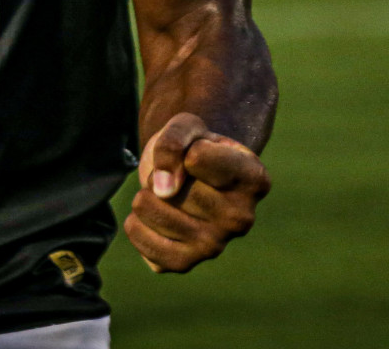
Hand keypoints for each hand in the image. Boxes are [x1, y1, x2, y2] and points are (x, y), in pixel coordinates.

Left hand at [125, 113, 270, 272]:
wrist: (187, 177)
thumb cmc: (193, 146)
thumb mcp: (186, 125)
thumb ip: (174, 141)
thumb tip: (163, 190)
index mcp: (254, 180)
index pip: (196, 158)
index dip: (186, 147)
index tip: (197, 151)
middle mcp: (241, 219)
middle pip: (172, 188)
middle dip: (162, 174)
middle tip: (179, 177)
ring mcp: (214, 246)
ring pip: (150, 208)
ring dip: (146, 195)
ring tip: (166, 195)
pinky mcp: (183, 263)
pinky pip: (139, 237)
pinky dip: (135, 222)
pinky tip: (153, 216)